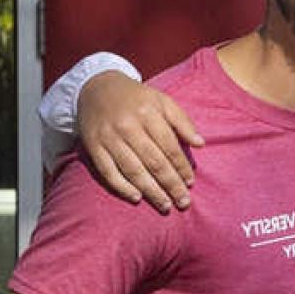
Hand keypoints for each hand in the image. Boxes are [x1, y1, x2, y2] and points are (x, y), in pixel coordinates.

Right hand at [79, 72, 204, 212]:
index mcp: (148, 113)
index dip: (181, 167)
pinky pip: (108, 172)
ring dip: (151, 191)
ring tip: (165, 206)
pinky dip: (122, 187)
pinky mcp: (93, 147)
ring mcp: (109, 138)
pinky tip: (137, 198)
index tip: (191, 183)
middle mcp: (128, 126)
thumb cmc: (136, 99)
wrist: (96, 87)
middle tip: (183, 202)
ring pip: (133, 170)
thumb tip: (201, 144)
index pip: (169, 146)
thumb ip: (182, 121)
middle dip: (171, 185)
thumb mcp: (162, 101)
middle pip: (153, 162)